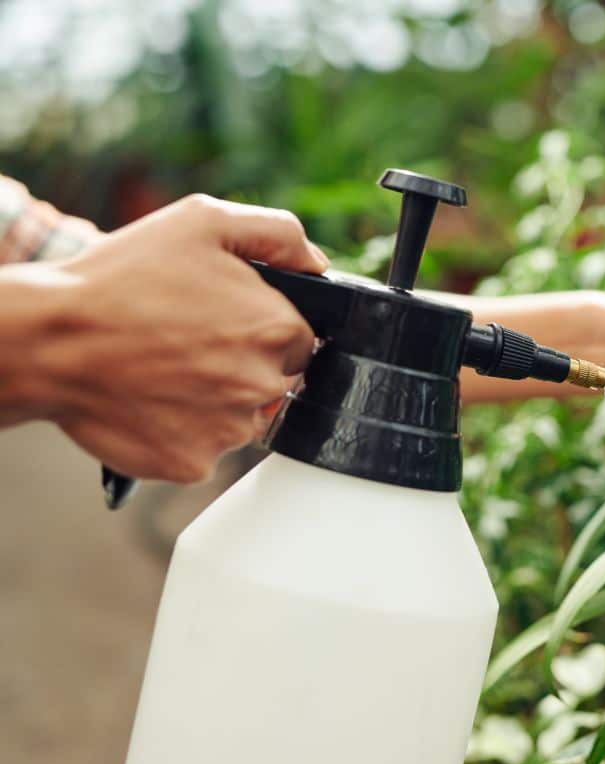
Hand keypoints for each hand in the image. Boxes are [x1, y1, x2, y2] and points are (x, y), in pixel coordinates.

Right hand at [34, 194, 327, 482]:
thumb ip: (277, 234)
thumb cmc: (122, 278)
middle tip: (188, 345)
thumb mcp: (203, 221)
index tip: (225, 322)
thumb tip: (318, 262)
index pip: (302, 340)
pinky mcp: (192, 464)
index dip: (263, 328)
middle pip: (275, 381)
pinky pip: (202, 451)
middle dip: (242, 364)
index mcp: (278, 330)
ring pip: (240, 419)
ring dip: (214, 401)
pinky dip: (181, 431)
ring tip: (164, 371)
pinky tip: (150, 401)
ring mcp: (229, 431)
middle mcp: (263, 385)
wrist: (49, 340)